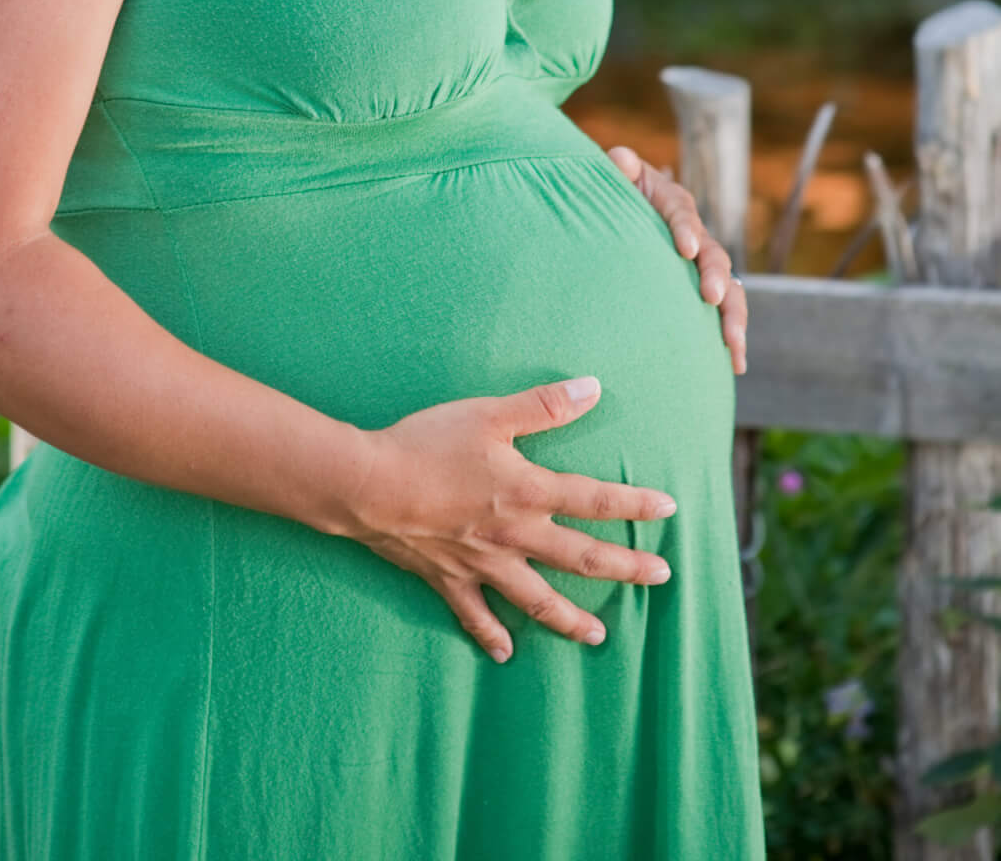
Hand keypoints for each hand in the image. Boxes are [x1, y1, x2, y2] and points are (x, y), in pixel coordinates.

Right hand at [339, 377, 676, 663]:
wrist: (370, 485)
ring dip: (570, 619)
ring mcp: (482, 563)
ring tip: (597, 637)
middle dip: (624, 569)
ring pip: (537, 598)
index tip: (669, 509)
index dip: (634, 504)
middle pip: (580, 557)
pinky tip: (505, 651)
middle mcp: (513, 535)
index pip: (593, 499)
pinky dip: (491, 633)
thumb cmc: (428, 443)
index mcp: (526, 492)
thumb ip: (543, 405)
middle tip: (661, 578)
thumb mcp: (488, 413)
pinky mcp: (449, 578)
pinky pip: (475, 614)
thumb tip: (593, 388)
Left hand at [605, 145, 747, 375]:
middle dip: (716, 276)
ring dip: (733, 316)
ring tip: (733, 344)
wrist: (616, 219)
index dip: (685, 228)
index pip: (681, 211)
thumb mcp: (614, 179)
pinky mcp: (702, 293)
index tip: (684, 249)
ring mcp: (702, 267)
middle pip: (714, 255)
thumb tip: (620, 159)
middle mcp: (694, 235)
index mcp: (671, 203)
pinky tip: (736, 364)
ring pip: (729, 289)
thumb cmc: (612, 196)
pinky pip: (723, 314)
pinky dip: (732, 337)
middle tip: (711, 297)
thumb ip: (619, 170)